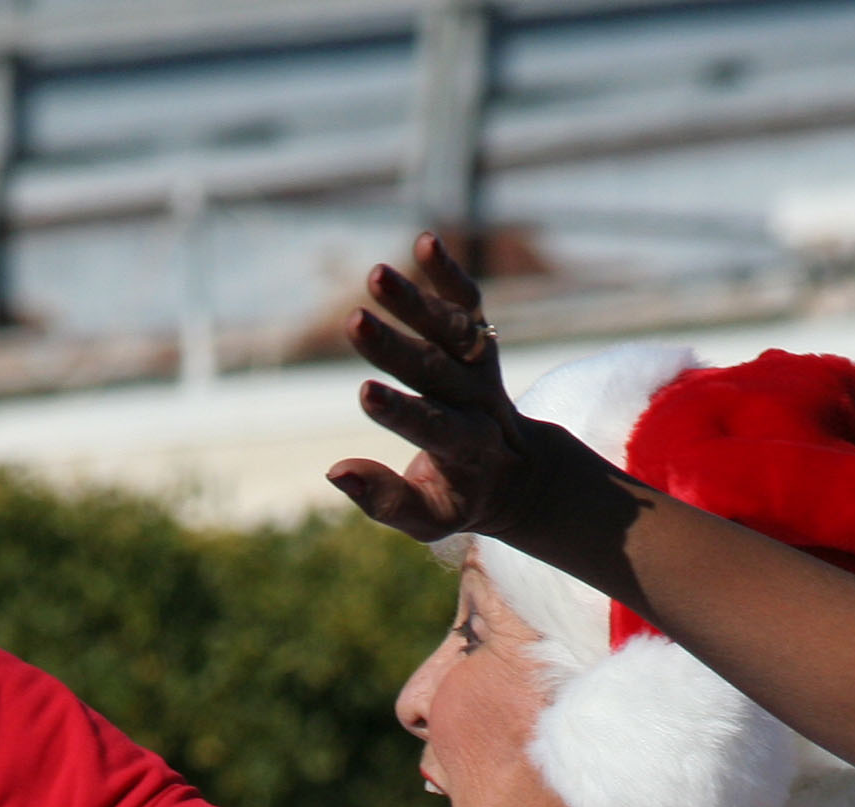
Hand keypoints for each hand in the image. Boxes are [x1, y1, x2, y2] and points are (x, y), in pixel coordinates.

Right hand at [327, 235, 552, 542]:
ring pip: (451, 332)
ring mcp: (480, 369)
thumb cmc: (460, 497)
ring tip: (377, 274)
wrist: (519, 471)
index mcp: (466, 451)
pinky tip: (425, 241)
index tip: (366, 394)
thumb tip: (335, 472)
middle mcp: (478, 405)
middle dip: (396, 348)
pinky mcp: (480, 341)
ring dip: (415, 302)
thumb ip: (386, 500)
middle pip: (436, 373)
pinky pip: (470, 304)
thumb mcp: (428, 518)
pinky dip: (451, 274)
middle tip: (354, 321)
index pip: (434, 428)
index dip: (402, 413)